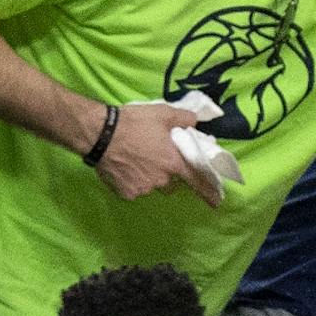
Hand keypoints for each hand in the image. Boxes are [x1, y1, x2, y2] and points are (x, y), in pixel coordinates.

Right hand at [92, 102, 221, 207]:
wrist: (99, 134)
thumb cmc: (133, 123)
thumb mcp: (162, 113)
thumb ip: (183, 118)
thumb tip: (195, 121)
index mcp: (174, 163)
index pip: (197, 181)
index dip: (208, 192)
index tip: (217, 202)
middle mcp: (162, 180)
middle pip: (171, 183)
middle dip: (167, 175)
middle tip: (155, 160)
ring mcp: (144, 188)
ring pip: (152, 187)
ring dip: (149, 178)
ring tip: (136, 162)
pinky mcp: (127, 193)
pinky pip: (134, 190)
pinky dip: (131, 182)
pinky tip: (123, 168)